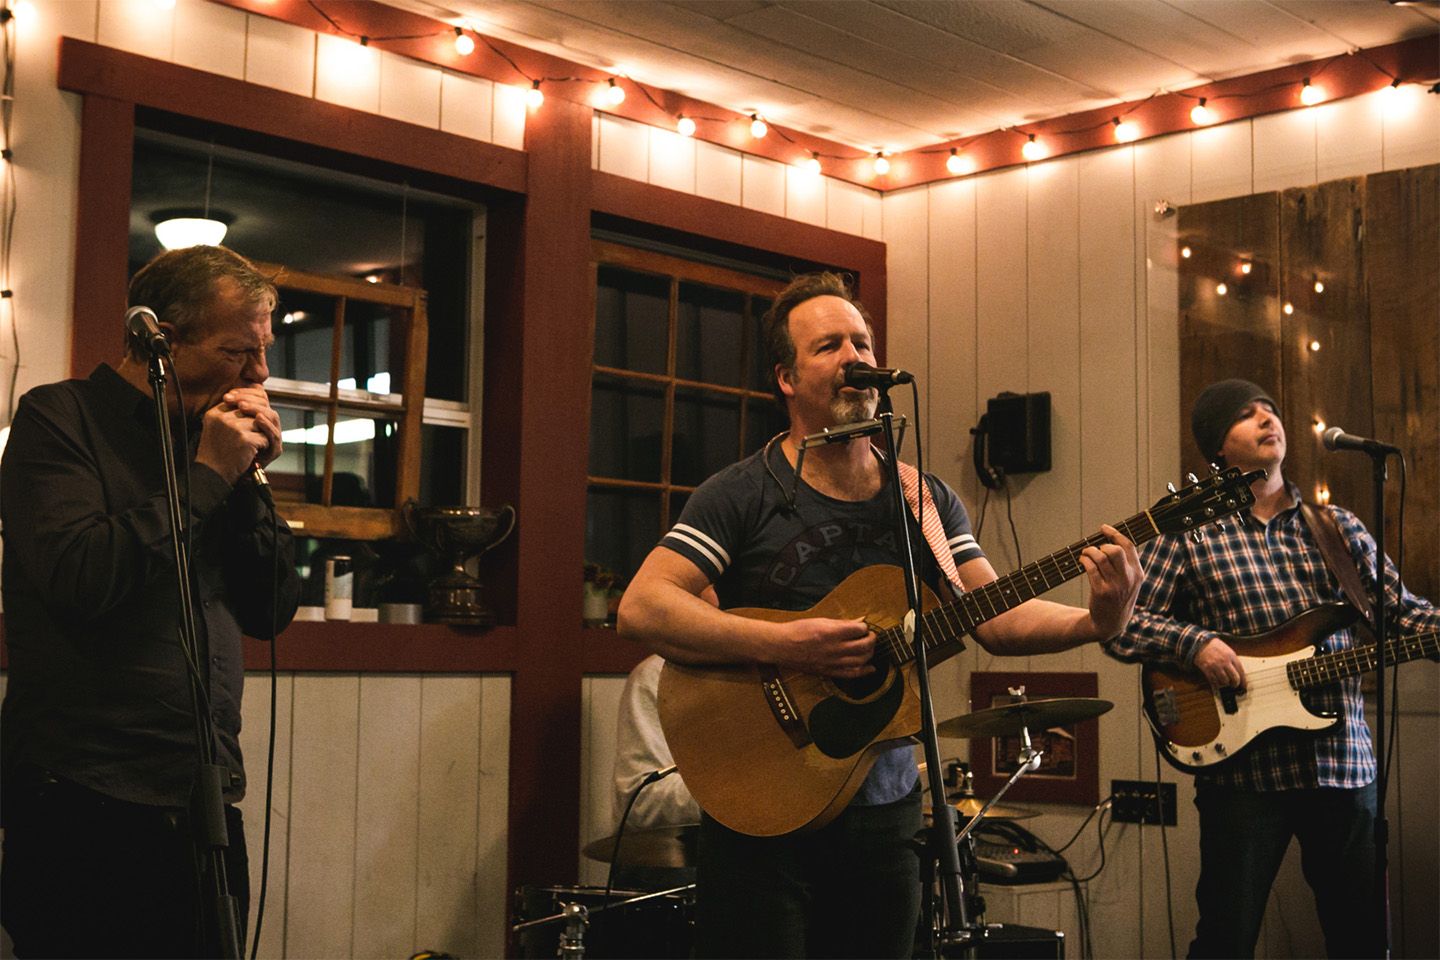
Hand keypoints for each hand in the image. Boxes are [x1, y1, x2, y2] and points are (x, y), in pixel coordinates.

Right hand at [195, 389, 276, 484]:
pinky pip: (265, 438)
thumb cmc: (219, 451)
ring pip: (262, 424)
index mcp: (216, 412)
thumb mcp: (221, 426)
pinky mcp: (244, 439)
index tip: (252, 420)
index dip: (254, 407)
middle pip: (255, 410)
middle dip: (260, 423)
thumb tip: (260, 388)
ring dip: (261, 436)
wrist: (213, 474)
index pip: (243, 397)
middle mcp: (223, 417)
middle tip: (254, 436)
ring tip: (251, 445)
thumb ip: (236, 409)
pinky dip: (263, 447)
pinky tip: (252, 453)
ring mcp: (233, 427)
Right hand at [775, 618, 876, 678]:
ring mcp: (832, 662)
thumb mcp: (820, 621)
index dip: (864, 627)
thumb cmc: (798, 631)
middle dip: (871, 639)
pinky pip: (851, 674)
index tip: (863, 626)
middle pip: (864, 646)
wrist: (781, 646)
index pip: (859, 629)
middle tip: (869, 636)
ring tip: (868, 648)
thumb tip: (859, 621)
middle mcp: (833, 649)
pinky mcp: (829, 672)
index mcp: (831, 633)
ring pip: (861, 661)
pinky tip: (870, 667)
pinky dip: (864, 671)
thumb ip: (842, 623)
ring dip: (869, 653)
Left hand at [1079, 523, 1141, 640]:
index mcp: (1138, 573)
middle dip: (1102, 545)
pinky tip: (1082, 560)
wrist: (1111, 623)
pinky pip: (1091, 568)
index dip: (1115, 533)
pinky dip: (1084, 560)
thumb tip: (1112, 539)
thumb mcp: (1131, 582)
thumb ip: (1127, 564)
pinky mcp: (1101, 591)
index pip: (1129, 546)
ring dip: (1090, 551)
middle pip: (1115, 550)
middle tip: (1097, 549)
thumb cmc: (1119, 597)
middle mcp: (1128, 579)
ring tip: (1086, 553)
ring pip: (1100, 558)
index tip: (1104, 528)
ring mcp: (1115, 586)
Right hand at [1194, 637, 1245, 689]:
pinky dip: (1216, 683)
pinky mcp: (1207, 669)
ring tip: (1224, 682)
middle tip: (1234, 685)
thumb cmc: (1215, 647)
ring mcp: (1216, 666)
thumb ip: (1233, 661)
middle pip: (1235, 678)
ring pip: (1225, 681)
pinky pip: (1214, 681)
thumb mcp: (1228, 651)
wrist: (1200, 642)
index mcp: (1231, 656)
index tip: (1244, 686)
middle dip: (1235, 684)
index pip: (1241, 671)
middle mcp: (1225, 662)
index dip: (1243, 681)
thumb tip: (1238, 673)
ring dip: (1225, 683)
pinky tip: (1217, 682)